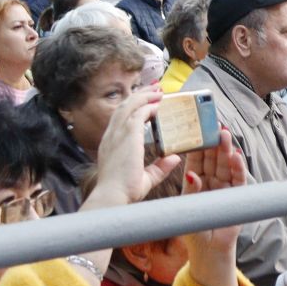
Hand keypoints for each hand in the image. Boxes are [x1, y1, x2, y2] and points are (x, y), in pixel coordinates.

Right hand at [83, 91, 179, 212]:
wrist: (113, 195)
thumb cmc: (124, 191)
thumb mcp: (146, 177)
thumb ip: (160, 167)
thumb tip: (174, 158)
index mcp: (112, 144)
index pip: (121, 118)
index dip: (134, 107)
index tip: (148, 102)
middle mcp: (112, 136)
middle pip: (124, 107)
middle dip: (140, 95)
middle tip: (156, 89)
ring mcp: (117, 134)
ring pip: (130, 106)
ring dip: (145, 96)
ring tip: (159, 90)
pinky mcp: (127, 135)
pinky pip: (138, 113)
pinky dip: (148, 106)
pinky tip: (158, 104)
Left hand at [182, 127, 247, 245]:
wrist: (207, 249)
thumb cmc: (193, 227)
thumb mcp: (186, 206)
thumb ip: (190, 190)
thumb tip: (191, 175)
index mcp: (195, 180)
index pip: (197, 158)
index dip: (198, 144)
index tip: (198, 128)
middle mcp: (211, 180)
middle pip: (213, 157)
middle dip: (214, 142)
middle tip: (215, 126)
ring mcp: (225, 187)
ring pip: (226, 164)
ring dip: (226, 150)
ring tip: (226, 135)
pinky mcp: (236, 195)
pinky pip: (238, 179)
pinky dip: (238, 168)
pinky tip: (236, 156)